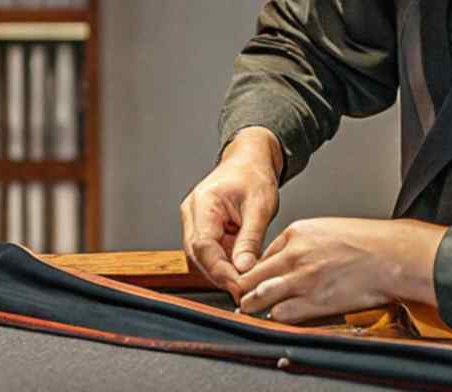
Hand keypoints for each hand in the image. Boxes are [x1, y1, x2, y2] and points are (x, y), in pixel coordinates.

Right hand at [180, 127, 283, 300]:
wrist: (249, 160)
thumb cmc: (254, 176)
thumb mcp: (259, 206)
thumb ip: (250, 239)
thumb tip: (244, 269)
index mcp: (203, 203)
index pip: (203, 245)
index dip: (220, 270)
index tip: (239, 285)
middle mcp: (192, 214)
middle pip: (199, 255)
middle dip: (220, 275)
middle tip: (244, 291)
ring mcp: (195, 222)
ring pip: (202, 257)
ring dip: (222, 271)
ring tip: (245, 283)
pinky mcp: (203, 228)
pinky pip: (210, 252)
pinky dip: (224, 263)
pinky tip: (241, 271)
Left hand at [235, 218, 447, 323]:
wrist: (392, 256)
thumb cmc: (368, 242)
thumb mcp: (325, 228)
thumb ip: (301, 242)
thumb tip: (285, 257)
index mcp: (296, 233)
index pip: (260, 255)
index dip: (252, 269)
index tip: (251, 278)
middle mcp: (294, 255)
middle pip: (251, 276)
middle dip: (243, 288)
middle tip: (242, 295)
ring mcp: (303, 279)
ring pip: (259, 296)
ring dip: (253, 304)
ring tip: (251, 308)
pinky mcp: (315, 301)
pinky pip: (282, 314)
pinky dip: (276, 317)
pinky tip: (278, 315)